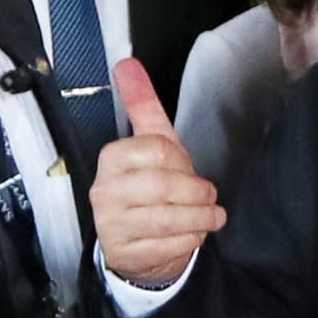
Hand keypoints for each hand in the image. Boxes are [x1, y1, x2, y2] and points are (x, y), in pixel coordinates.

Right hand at [86, 60, 223, 289]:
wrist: (135, 242)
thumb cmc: (148, 187)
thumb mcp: (150, 144)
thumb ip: (142, 105)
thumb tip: (127, 63)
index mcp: (112, 158)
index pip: (157, 149)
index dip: (182, 160)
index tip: (188, 167)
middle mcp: (105, 191)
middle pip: (163, 185)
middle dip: (196, 191)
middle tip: (210, 195)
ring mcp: (111, 225)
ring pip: (168, 219)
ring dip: (200, 217)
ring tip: (213, 216)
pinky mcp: (125, 254)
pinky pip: (168, 246)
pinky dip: (191, 240)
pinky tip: (195, 234)